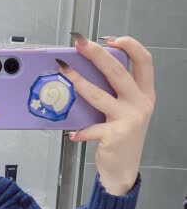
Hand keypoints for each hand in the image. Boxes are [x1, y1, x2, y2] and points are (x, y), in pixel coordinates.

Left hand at [57, 34, 154, 195]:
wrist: (123, 170)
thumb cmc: (120, 137)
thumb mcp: (123, 113)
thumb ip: (113, 95)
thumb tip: (86, 73)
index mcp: (145, 94)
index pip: (145, 61)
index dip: (130, 45)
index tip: (109, 39)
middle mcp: (140, 103)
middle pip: (118, 72)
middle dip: (97, 54)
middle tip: (79, 43)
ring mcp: (129, 119)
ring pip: (99, 95)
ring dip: (78, 82)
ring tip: (63, 71)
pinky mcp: (115, 135)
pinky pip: (90, 128)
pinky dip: (79, 131)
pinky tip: (72, 134)